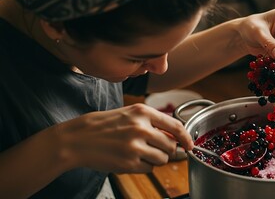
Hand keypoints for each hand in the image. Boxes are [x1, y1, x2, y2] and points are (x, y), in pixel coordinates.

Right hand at [55, 103, 192, 172]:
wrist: (77, 138)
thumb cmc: (103, 125)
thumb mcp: (129, 114)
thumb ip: (151, 122)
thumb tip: (175, 136)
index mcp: (143, 112)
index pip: (176, 126)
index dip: (187, 138)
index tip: (190, 145)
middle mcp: (141, 128)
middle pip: (171, 146)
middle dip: (166, 150)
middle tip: (154, 149)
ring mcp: (135, 146)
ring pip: (162, 159)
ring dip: (155, 159)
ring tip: (139, 153)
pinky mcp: (129, 163)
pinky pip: (148, 168)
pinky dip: (143, 166)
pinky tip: (130, 159)